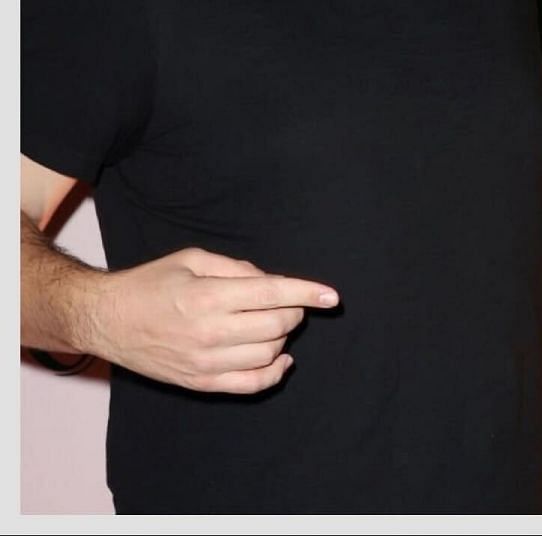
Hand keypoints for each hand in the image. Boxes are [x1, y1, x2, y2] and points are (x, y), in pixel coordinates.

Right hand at [81, 247, 337, 393]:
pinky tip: (281, 358)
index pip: (274, 295)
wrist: (106, 319)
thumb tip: (273, 282)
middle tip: (284, 302)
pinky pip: (251, 384)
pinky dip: (275, 372)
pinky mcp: (200, 382)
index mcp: (209, 296)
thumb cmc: (149, 284)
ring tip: (270, 323)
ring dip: (282, 337)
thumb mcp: (192, 260)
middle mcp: (209, 331)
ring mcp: (205, 361)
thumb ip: (238, 268)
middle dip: (293, 311)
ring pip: (270, 353)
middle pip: (278, 325)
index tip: (332, 296)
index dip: (309, 293)